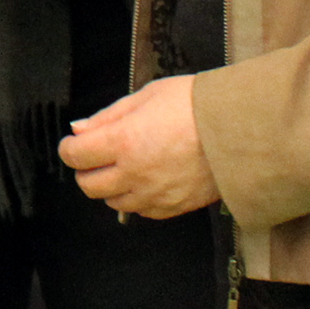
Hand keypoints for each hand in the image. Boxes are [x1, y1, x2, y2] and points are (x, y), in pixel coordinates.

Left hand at [58, 77, 218, 218]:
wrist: (240, 129)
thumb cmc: (196, 105)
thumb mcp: (147, 96)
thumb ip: (109, 116)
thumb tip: (80, 128)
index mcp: (123, 141)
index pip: (75, 155)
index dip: (69, 148)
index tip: (74, 143)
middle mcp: (134, 173)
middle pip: (88, 185)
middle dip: (85, 170)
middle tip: (95, 156)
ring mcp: (154, 194)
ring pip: (113, 202)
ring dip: (110, 186)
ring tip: (124, 167)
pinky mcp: (174, 207)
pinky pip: (142, 212)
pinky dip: (136, 199)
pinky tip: (146, 181)